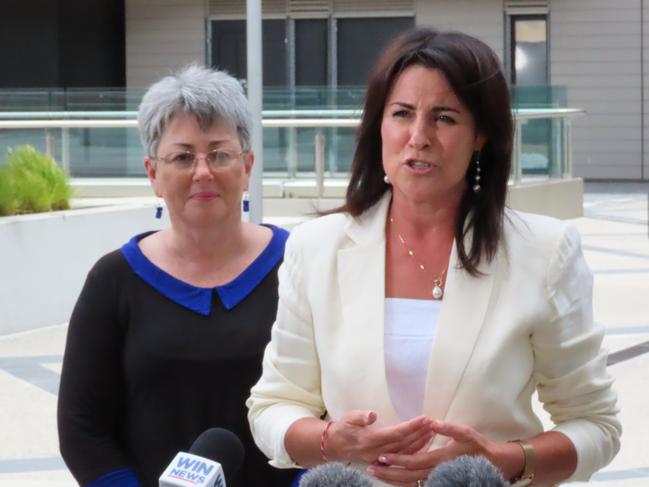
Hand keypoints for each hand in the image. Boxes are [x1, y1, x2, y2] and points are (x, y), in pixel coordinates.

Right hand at [326, 410, 434, 464]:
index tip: (424, 418)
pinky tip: (423, 445)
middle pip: (404, 444)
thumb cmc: (342, 428)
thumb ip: (361, 417)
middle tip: (433, 423)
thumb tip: (372, 414)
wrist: (334, 446)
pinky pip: (402, 459)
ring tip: (432, 432)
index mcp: (370, 440)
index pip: (396, 433)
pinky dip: (414, 452)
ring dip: (420, 443)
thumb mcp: (348, 418)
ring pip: (405, 453)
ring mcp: (381, 459)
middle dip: (420, 433)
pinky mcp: (383, 462)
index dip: (411, 427)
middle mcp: (377, 452)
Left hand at [367, 419, 501, 485]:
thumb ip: (448, 428)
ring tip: (376, 473)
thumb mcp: (465, 432)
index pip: (414, 461)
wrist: (493, 464)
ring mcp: (436, 477)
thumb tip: (432, 422)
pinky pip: (416, 483)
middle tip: (371, 468)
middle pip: (408, 477)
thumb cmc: (478, 446)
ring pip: (411, 483)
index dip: (397, 460)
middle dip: (389, 473)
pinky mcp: (437, 479)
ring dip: (392, 479)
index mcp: (440, 459)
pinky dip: (402, 482)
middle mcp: (436, 471)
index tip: (381, 456)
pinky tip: (391, 478)